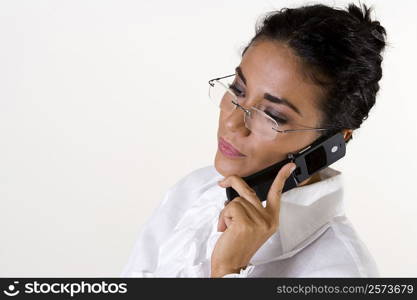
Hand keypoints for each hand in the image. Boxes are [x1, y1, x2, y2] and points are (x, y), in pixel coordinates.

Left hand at [210, 162, 296, 276]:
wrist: (230, 266)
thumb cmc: (237, 246)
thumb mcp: (250, 226)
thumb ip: (250, 209)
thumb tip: (237, 193)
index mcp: (271, 220)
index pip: (276, 194)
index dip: (281, 178)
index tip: (288, 166)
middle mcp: (268, 220)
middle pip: (248, 190)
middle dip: (232, 183)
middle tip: (222, 182)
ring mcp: (258, 221)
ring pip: (235, 200)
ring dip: (226, 213)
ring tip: (228, 228)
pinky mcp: (245, 223)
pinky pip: (229, 208)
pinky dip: (222, 218)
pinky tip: (226, 230)